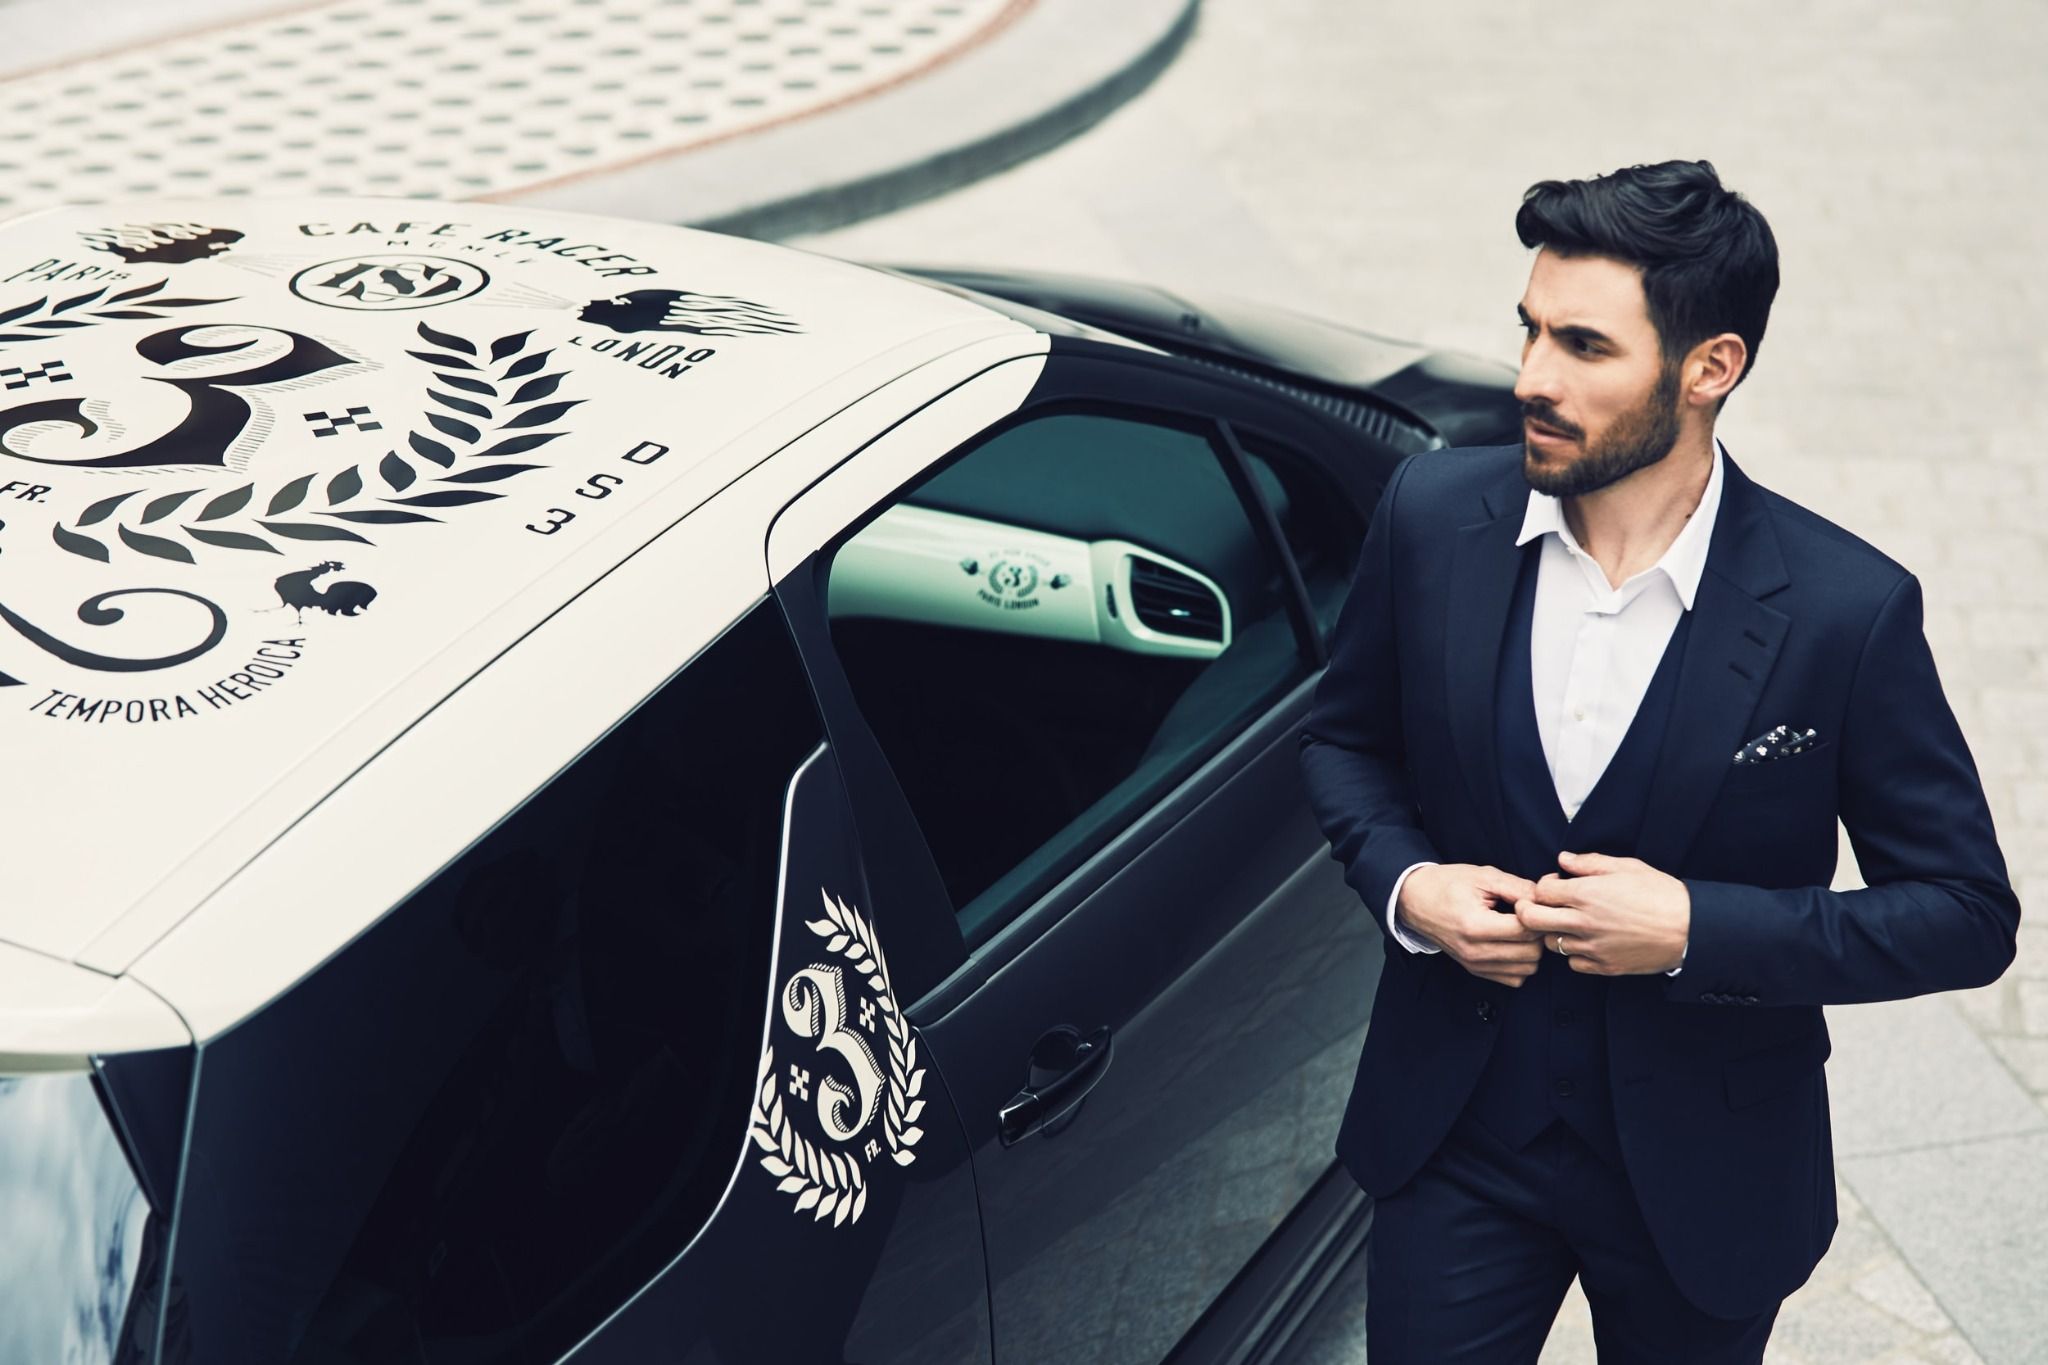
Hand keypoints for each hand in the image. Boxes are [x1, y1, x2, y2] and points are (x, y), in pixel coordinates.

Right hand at [1397, 863, 1542, 986]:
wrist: (1414, 900)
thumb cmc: (1446, 884)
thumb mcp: (1483, 876)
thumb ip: (1519, 887)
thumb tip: (1548, 892)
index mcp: (1475, 926)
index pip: (1526, 930)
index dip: (1537, 914)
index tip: (1531, 901)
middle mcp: (1474, 952)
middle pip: (1531, 953)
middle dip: (1537, 933)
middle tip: (1530, 915)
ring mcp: (1474, 964)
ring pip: (1527, 970)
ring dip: (1531, 949)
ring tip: (1521, 929)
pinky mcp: (1475, 970)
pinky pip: (1514, 978)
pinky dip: (1520, 963)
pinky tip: (1513, 943)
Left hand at [1513, 850, 1689, 974]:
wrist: (1690, 929)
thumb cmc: (1661, 894)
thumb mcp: (1627, 867)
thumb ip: (1589, 863)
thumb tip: (1563, 860)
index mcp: (1587, 894)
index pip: (1540, 891)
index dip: (1543, 886)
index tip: (1556, 885)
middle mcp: (1583, 922)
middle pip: (1531, 919)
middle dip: (1530, 910)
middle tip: (1542, 906)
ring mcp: (1592, 947)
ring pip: (1550, 943)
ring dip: (1554, 932)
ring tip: (1572, 923)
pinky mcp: (1604, 967)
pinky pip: (1573, 963)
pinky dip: (1575, 953)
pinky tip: (1588, 942)